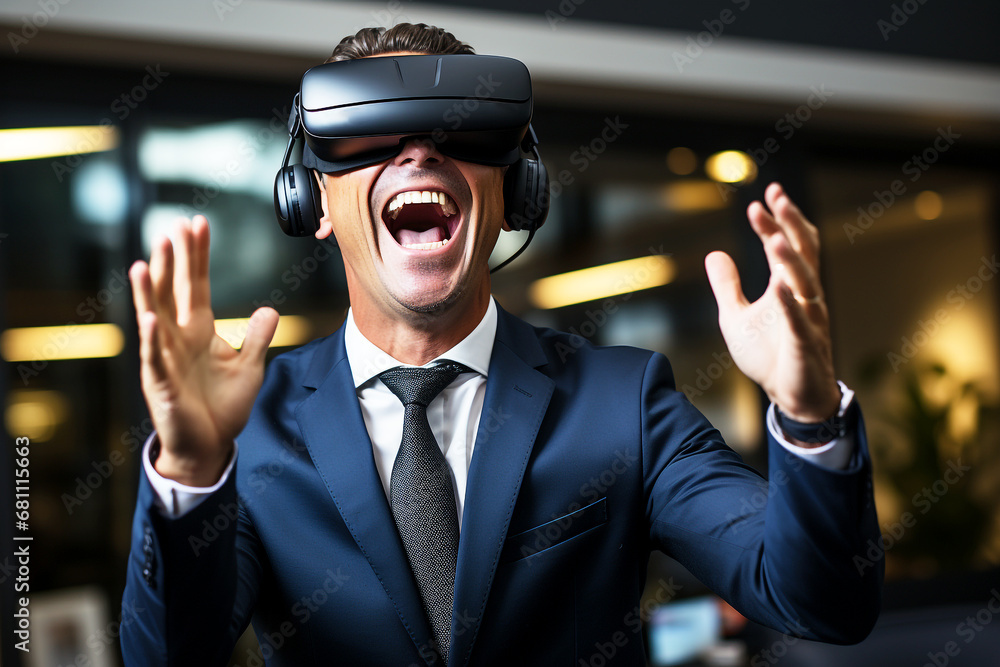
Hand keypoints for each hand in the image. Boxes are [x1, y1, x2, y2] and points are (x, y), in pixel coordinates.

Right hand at [129, 216, 278, 485]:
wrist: (209, 445)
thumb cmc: (223, 406)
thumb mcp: (250, 367)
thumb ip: (258, 337)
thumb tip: (270, 309)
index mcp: (198, 330)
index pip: (195, 284)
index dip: (196, 255)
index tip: (197, 223)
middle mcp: (177, 338)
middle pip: (172, 292)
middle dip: (173, 261)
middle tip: (173, 228)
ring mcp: (165, 359)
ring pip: (154, 318)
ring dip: (149, 291)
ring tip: (144, 261)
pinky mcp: (162, 384)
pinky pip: (155, 358)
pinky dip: (153, 339)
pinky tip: (150, 318)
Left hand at [705, 182, 839, 424]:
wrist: (791, 396)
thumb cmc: (770, 356)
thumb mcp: (735, 317)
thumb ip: (727, 286)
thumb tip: (714, 254)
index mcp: (788, 287)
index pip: (786, 246)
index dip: (775, 222)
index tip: (764, 197)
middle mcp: (804, 297)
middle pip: (803, 254)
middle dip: (790, 226)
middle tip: (777, 198)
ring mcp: (808, 320)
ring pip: (805, 284)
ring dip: (790, 261)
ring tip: (774, 238)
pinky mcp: (804, 345)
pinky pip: (799, 323)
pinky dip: (790, 306)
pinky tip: (780, 289)